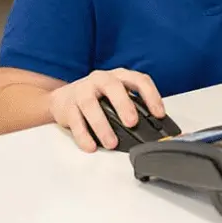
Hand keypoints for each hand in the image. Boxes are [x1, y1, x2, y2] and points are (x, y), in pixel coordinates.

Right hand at [48, 68, 164, 152]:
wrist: (63, 99)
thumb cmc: (97, 98)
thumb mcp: (117, 96)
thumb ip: (133, 106)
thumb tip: (154, 127)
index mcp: (118, 76)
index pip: (138, 79)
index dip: (151, 95)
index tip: (159, 114)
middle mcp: (100, 79)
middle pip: (113, 86)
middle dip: (123, 104)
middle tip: (132, 123)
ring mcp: (82, 91)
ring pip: (90, 104)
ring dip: (102, 125)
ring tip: (111, 143)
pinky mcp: (67, 106)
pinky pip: (75, 120)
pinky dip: (83, 135)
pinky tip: (91, 146)